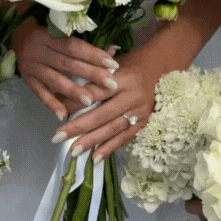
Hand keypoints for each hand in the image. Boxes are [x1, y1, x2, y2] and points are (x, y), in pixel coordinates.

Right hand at [13, 19, 119, 120]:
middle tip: (110, 84)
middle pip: (68, 64)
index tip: (113, 64)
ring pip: (55, 80)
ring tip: (90, 101)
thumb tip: (115, 50)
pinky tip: (63, 114)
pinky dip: (51, 104)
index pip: (74, 46)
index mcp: (48, 35)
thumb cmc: (47, 33)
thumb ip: (87, 46)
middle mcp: (38, 50)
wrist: (16, 35)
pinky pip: (40, 94)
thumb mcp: (62, 34)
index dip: (94, 55)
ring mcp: (31, 66)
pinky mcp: (27, 80)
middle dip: (91, 74)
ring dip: (73, 91)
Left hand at [51, 42, 161, 159]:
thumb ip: (91, 75)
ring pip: (113, 129)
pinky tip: (95, 158)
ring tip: (74, 151)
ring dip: (92, 141)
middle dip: (78, 126)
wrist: (162, 67)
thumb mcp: (112, 63)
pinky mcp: (145, 122)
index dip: (75, 102)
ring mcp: (139, 111)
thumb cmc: (131, 64)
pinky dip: (110, 148)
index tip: (57, 111)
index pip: (95, 91)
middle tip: (58, 137)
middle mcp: (131, 96)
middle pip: (102, 114)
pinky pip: (125, 138)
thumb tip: (62, 89)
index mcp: (122, 78)